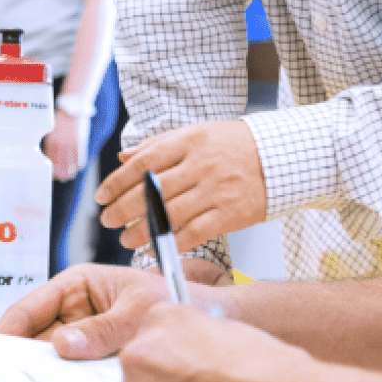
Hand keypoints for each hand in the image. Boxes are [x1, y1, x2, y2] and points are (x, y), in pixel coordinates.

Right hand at [0, 261, 233, 354]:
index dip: (7, 332)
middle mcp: (73, 312)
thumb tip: (64, 343)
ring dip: (39, 380)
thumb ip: (105, 328)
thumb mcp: (141, 309)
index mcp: (78, 284)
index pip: (29, 307)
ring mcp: (81, 339)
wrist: (210, 318)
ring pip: (48, 362)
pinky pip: (70, 377)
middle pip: (32, 339)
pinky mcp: (92, 363)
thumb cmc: (178, 297)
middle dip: (17, 362)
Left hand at [44, 111, 83, 181]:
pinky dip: (79, 160)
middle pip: (60, 160)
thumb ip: (51, 141)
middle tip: (61, 179)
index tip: (53, 175)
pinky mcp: (80, 139)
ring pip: (70, 158)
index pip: (51, 157)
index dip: (53, 167)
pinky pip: (79, 152)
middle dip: (61, 171)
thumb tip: (50, 152)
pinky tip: (79, 167)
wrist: (72, 108)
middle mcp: (61, 142)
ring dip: (70, 168)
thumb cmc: (61, 118)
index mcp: (51, 140)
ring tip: (70, 176)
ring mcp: (71, 141)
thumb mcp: (52, 129)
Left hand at [96, 122, 265, 253]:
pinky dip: (171, 243)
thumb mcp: (197, 133)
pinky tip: (156, 248)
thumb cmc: (233, 146)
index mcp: (191, 140)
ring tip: (126, 239)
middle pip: (151, 192)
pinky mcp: (230, 213)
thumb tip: (123, 158)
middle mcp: (202, 164)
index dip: (118, 181)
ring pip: (169, 216)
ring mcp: (217, 190)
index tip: (102, 196)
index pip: (145, 162)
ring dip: (142, 232)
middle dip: (122, 210)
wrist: (280, 157)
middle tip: (108, 220)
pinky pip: (194, 233)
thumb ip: (159, 145)